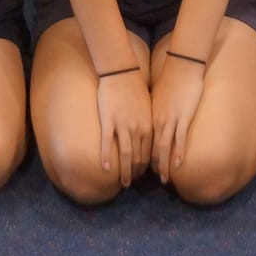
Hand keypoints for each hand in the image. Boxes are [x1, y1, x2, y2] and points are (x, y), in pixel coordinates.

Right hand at [94, 67, 152, 183]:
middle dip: (136, 173)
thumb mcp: (148, 108)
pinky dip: (107, 156)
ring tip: (123, 183)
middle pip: (138, 157)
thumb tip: (150, 137)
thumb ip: (149, 124)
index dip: (147, 167)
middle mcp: (138, 128)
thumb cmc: (135, 88)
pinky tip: (106, 168)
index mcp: (149, 125)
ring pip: (125, 154)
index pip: (150, 153)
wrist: (122, 72)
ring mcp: (123, 125)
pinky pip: (107, 142)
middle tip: (131, 183)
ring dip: (124, 171)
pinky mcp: (109, 120)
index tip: (143, 176)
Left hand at [150, 53, 206, 182]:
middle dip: (150, 166)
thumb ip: (155, 110)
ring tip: (165, 179)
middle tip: (150, 181)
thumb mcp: (157, 97)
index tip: (141, 171)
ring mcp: (170, 119)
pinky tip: (178, 164)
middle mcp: (157, 120)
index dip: (141, 158)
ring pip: (164, 147)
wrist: (181, 65)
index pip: (143, 142)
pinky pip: (179, 138)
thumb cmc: (170, 79)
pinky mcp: (183, 116)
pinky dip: (178, 153)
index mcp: (150, 116)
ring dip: (164, 165)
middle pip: (151, 148)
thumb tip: (154, 120)